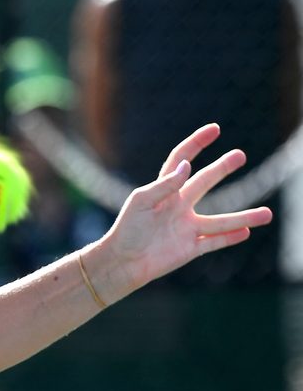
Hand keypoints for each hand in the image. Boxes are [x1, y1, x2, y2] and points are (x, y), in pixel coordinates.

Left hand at [107, 123, 272, 288]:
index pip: (181, 160)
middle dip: (222, 168)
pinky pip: (215, 242)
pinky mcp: (190, 248)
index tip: (214, 129)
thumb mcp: (141, 202)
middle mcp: (178, 205)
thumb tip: (188, 166)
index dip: (196, 144)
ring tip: (268, 214)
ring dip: (244, 217)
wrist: (123, 261)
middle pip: (204, 182)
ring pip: (221, 220)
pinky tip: (247, 233)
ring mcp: (186, 227)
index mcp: (163, 190)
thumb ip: (164, 184)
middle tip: (240, 155)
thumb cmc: (127, 228)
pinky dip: (230, 238)